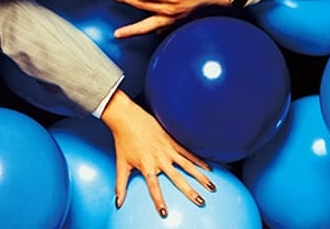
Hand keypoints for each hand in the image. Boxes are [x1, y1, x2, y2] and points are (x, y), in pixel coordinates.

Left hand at [101, 90, 214, 215]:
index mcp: (146, 165)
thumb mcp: (121, 164)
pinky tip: (209, 167)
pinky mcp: (172, 140)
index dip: (158, 200)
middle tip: (201, 202)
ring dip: (200, 176)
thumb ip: (121, 185)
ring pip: (187, 165)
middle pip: (177, 178)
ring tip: (211, 186)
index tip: (165, 213)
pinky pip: (188, 152)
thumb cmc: (123, 141)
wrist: (127, 117)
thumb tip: (117, 203)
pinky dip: (198, 160)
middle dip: (190, 191)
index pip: (153, 186)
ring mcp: (167, 148)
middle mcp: (159, 158)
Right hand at [107, 0, 229, 37]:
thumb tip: (161, 27)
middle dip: (125, 0)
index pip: (147, 26)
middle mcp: (169, 10)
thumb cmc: (208, 2)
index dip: (131, 31)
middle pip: (141, 5)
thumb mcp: (188, 16)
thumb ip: (173, 20)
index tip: (117, 34)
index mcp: (171, 18)